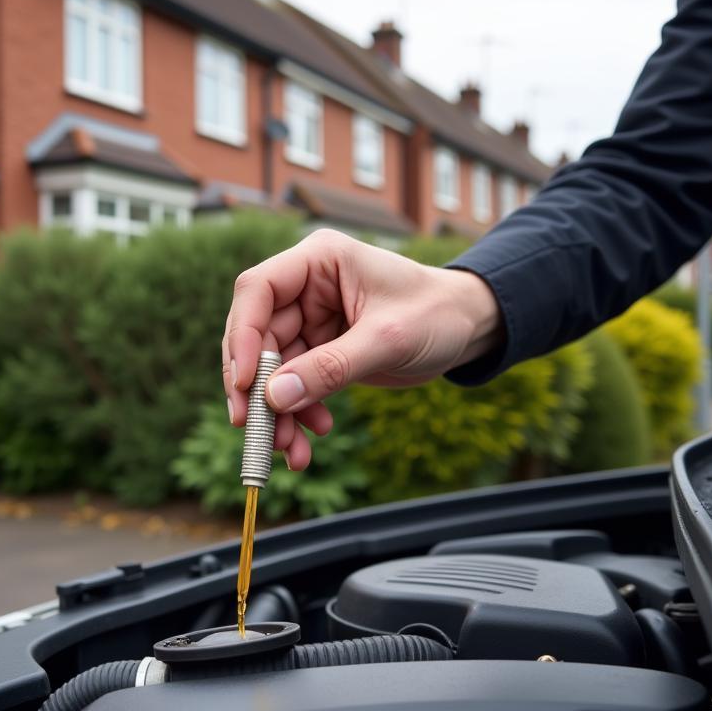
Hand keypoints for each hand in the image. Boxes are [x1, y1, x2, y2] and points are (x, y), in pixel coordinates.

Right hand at [222, 229, 501, 469]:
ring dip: (277, 412)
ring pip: (272, 369)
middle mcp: (307, 287)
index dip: (241, 336)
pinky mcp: (322, 351)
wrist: (470, 328)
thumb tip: (276, 398)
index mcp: (319, 261)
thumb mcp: (388, 339)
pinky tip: (312, 436)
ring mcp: (312, 320)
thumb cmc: (436, 313)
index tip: (243, 384)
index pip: (258, 290)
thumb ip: (332, 367)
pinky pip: (295, 385)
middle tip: (256, 431)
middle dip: (257, 388)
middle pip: (257, 337)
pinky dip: (298, 414)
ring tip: (291, 450)